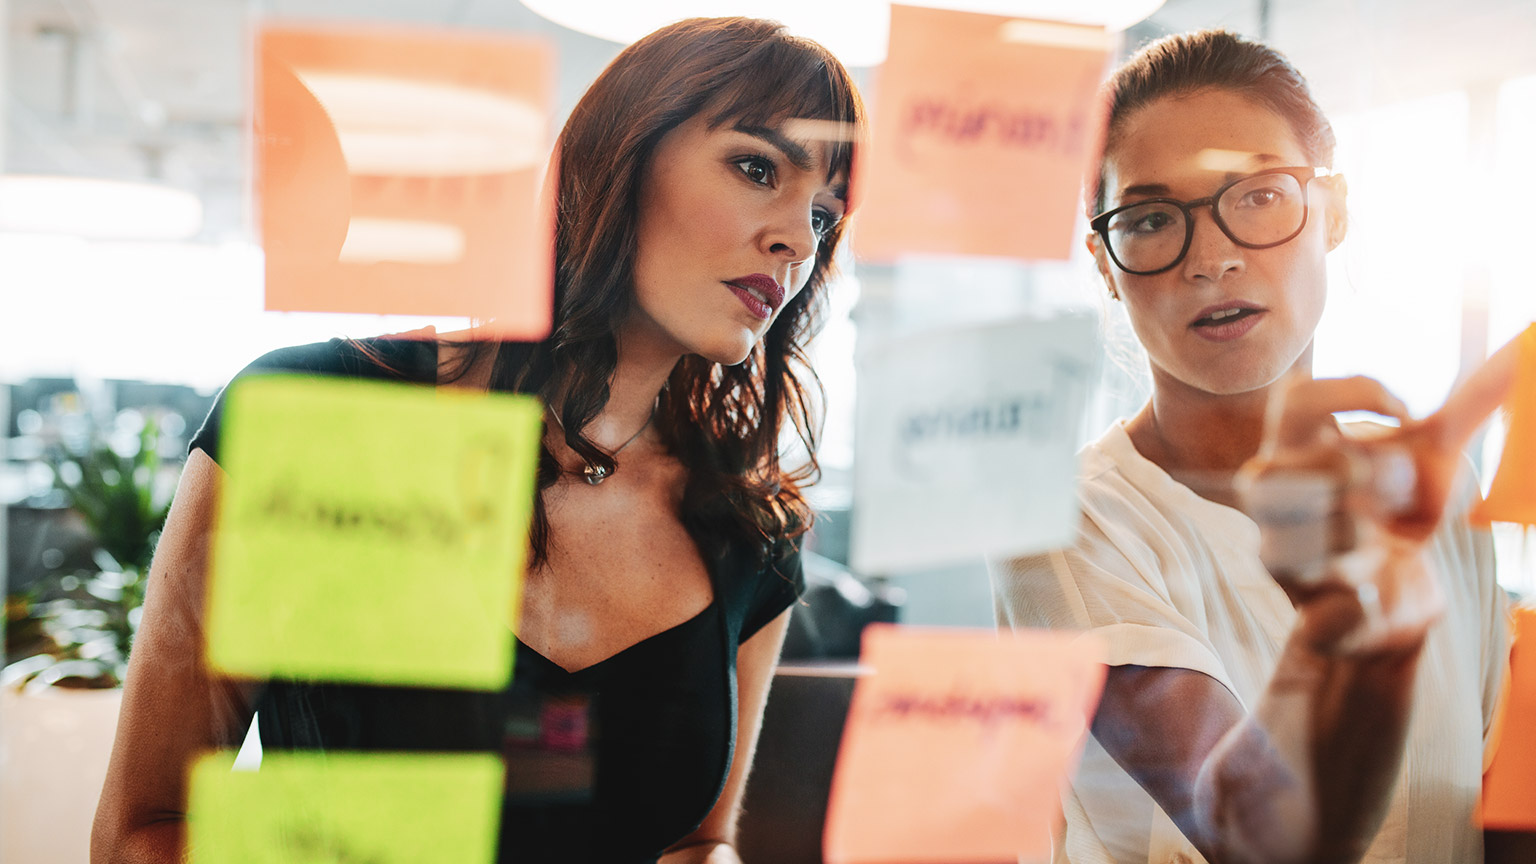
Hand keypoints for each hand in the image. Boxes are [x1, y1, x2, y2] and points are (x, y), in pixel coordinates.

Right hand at [1238, 339, 1519, 654]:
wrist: (1395, 601)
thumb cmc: (1398, 516)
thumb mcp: (1433, 459)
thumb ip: (1467, 407)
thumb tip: (1520, 347)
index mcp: (1296, 454)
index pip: (1295, 401)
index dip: (1350, 394)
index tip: (1406, 411)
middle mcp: (1275, 507)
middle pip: (1283, 472)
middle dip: (1356, 474)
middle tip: (1393, 488)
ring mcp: (1288, 565)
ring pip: (1299, 543)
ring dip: (1354, 535)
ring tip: (1379, 543)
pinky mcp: (1315, 620)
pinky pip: (1330, 613)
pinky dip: (1358, 604)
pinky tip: (1376, 591)